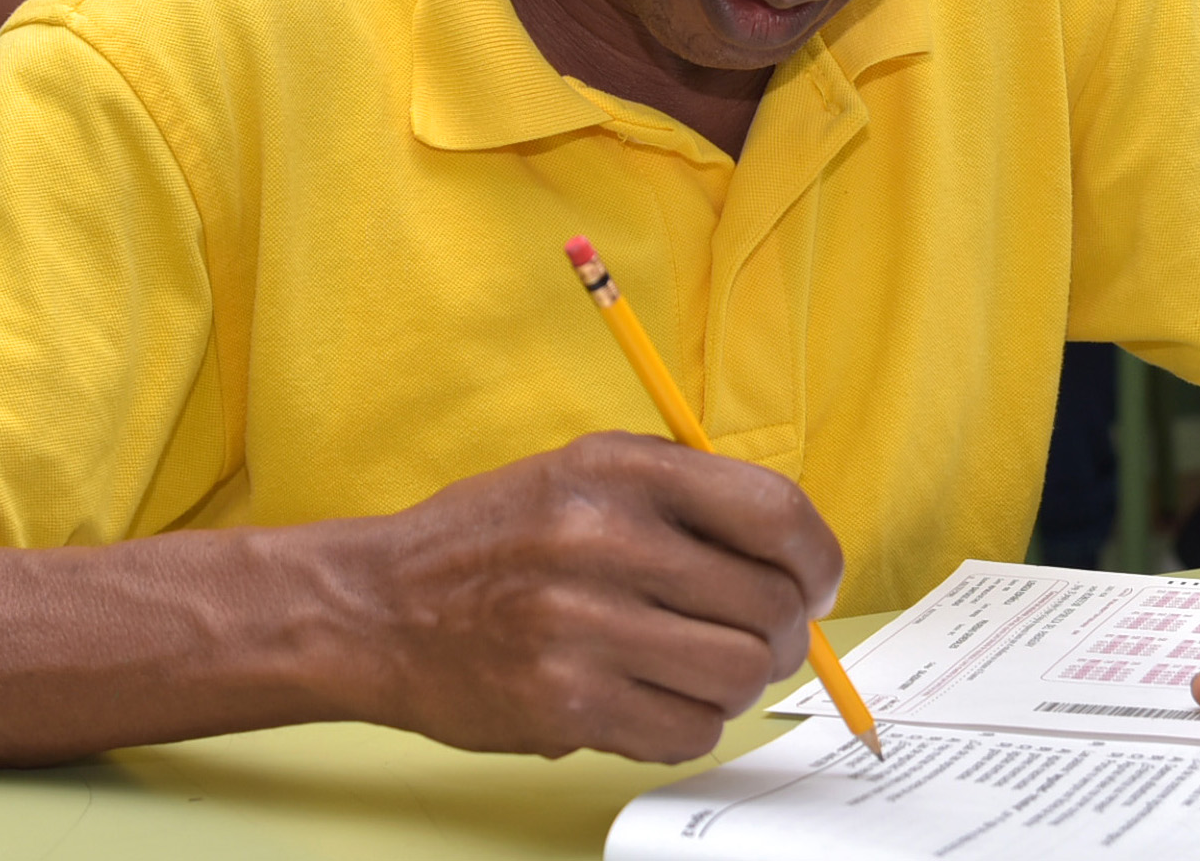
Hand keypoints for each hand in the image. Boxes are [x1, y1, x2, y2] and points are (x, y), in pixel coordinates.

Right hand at [318, 431, 842, 762]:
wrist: (381, 605)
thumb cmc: (497, 535)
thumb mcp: (587, 467)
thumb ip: (688, 492)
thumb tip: (796, 550)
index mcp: (621, 469)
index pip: (775, 513)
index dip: (818, 557)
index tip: (816, 581)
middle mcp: (605, 540)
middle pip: (770, 605)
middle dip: (785, 629)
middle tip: (760, 632)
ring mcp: (584, 627)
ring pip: (741, 674)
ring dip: (741, 679)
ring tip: (702, 664)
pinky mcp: (567, 704)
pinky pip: (689, 731)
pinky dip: (690, 721)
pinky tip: (652, 694)